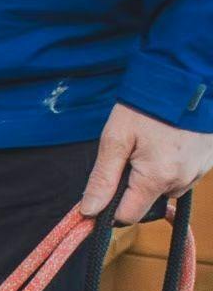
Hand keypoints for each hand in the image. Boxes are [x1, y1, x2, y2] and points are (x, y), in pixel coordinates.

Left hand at [79, 104, 212, 224]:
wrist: (186, 74)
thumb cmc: (148, 105)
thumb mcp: (115, 139)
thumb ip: (102, 179)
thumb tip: (89, 211)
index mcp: (158, 178)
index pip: (128, 216)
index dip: (111, 207)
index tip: (105, 189)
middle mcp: (183, 179)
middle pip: (148, 202)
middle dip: (134, 187)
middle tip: (131, 154)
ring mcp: (200, 169)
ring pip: (167, 189)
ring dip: (155, 175)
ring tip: (153, 143)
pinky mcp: (210, 159)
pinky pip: (185, 174)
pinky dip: (173, 165)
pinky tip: (169, 142)